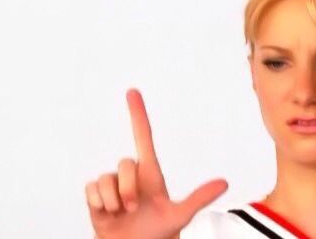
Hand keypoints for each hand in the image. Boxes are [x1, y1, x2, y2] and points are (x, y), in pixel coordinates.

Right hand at [85, 89, 227, 238]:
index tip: (132, 91)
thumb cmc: (157, 233)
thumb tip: (225, 183)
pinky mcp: (97, 197)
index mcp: (150, 172)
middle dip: (127, 188)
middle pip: (124, 163)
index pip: (143, 136)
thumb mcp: (179, 216)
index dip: (137, 113)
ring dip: (113, 201)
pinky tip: (107, 214)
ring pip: (105, 179)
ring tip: (121, 214)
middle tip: (134, 208)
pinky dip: (98, 204)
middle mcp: (130, 174)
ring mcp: (113, 185)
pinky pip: (91, 189)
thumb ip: (199, 198)